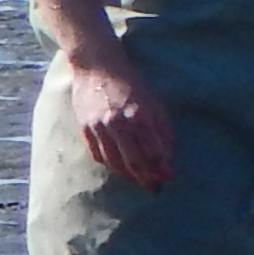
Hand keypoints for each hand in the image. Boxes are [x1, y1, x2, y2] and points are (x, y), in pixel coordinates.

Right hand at [65, 55, 177, 190]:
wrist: (96, 65)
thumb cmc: (132, 83)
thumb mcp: (155, 103)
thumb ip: (163, 130)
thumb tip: (169, 158)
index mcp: (139, 115)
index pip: (154, 152)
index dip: (162, 170)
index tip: (168, 179)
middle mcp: (117, 123)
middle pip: (134, 163)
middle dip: (147, 179)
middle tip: (155, 188)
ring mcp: (98, 126)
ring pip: (115, 163)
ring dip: (129, 176)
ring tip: (139, 180)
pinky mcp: (84, 128)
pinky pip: (98, 155)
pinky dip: (111, 165)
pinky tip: (120, 167)